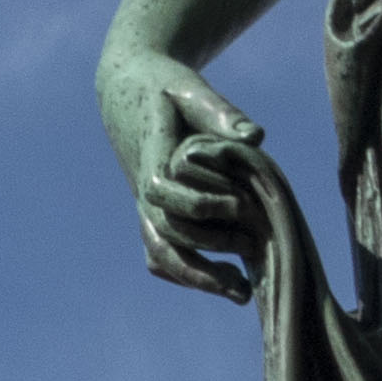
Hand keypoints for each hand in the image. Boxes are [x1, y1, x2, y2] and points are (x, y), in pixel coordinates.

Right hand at [101, 49, 270, 303]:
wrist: (126, 92)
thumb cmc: (165, 88)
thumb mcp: (190, 89)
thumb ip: (220, 113)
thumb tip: (256, 138)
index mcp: (151, 156)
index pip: (162, 191)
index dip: (198, 203)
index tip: (237, 205)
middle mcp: (143, 189)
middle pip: (162, 235)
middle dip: (204, 254)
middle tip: (253, 257)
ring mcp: (145, 206)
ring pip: (160, 252)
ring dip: (198, 276)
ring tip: (241, 292)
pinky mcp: (152, 214)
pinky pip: (161, 253)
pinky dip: (186, 273)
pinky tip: (221, 283)